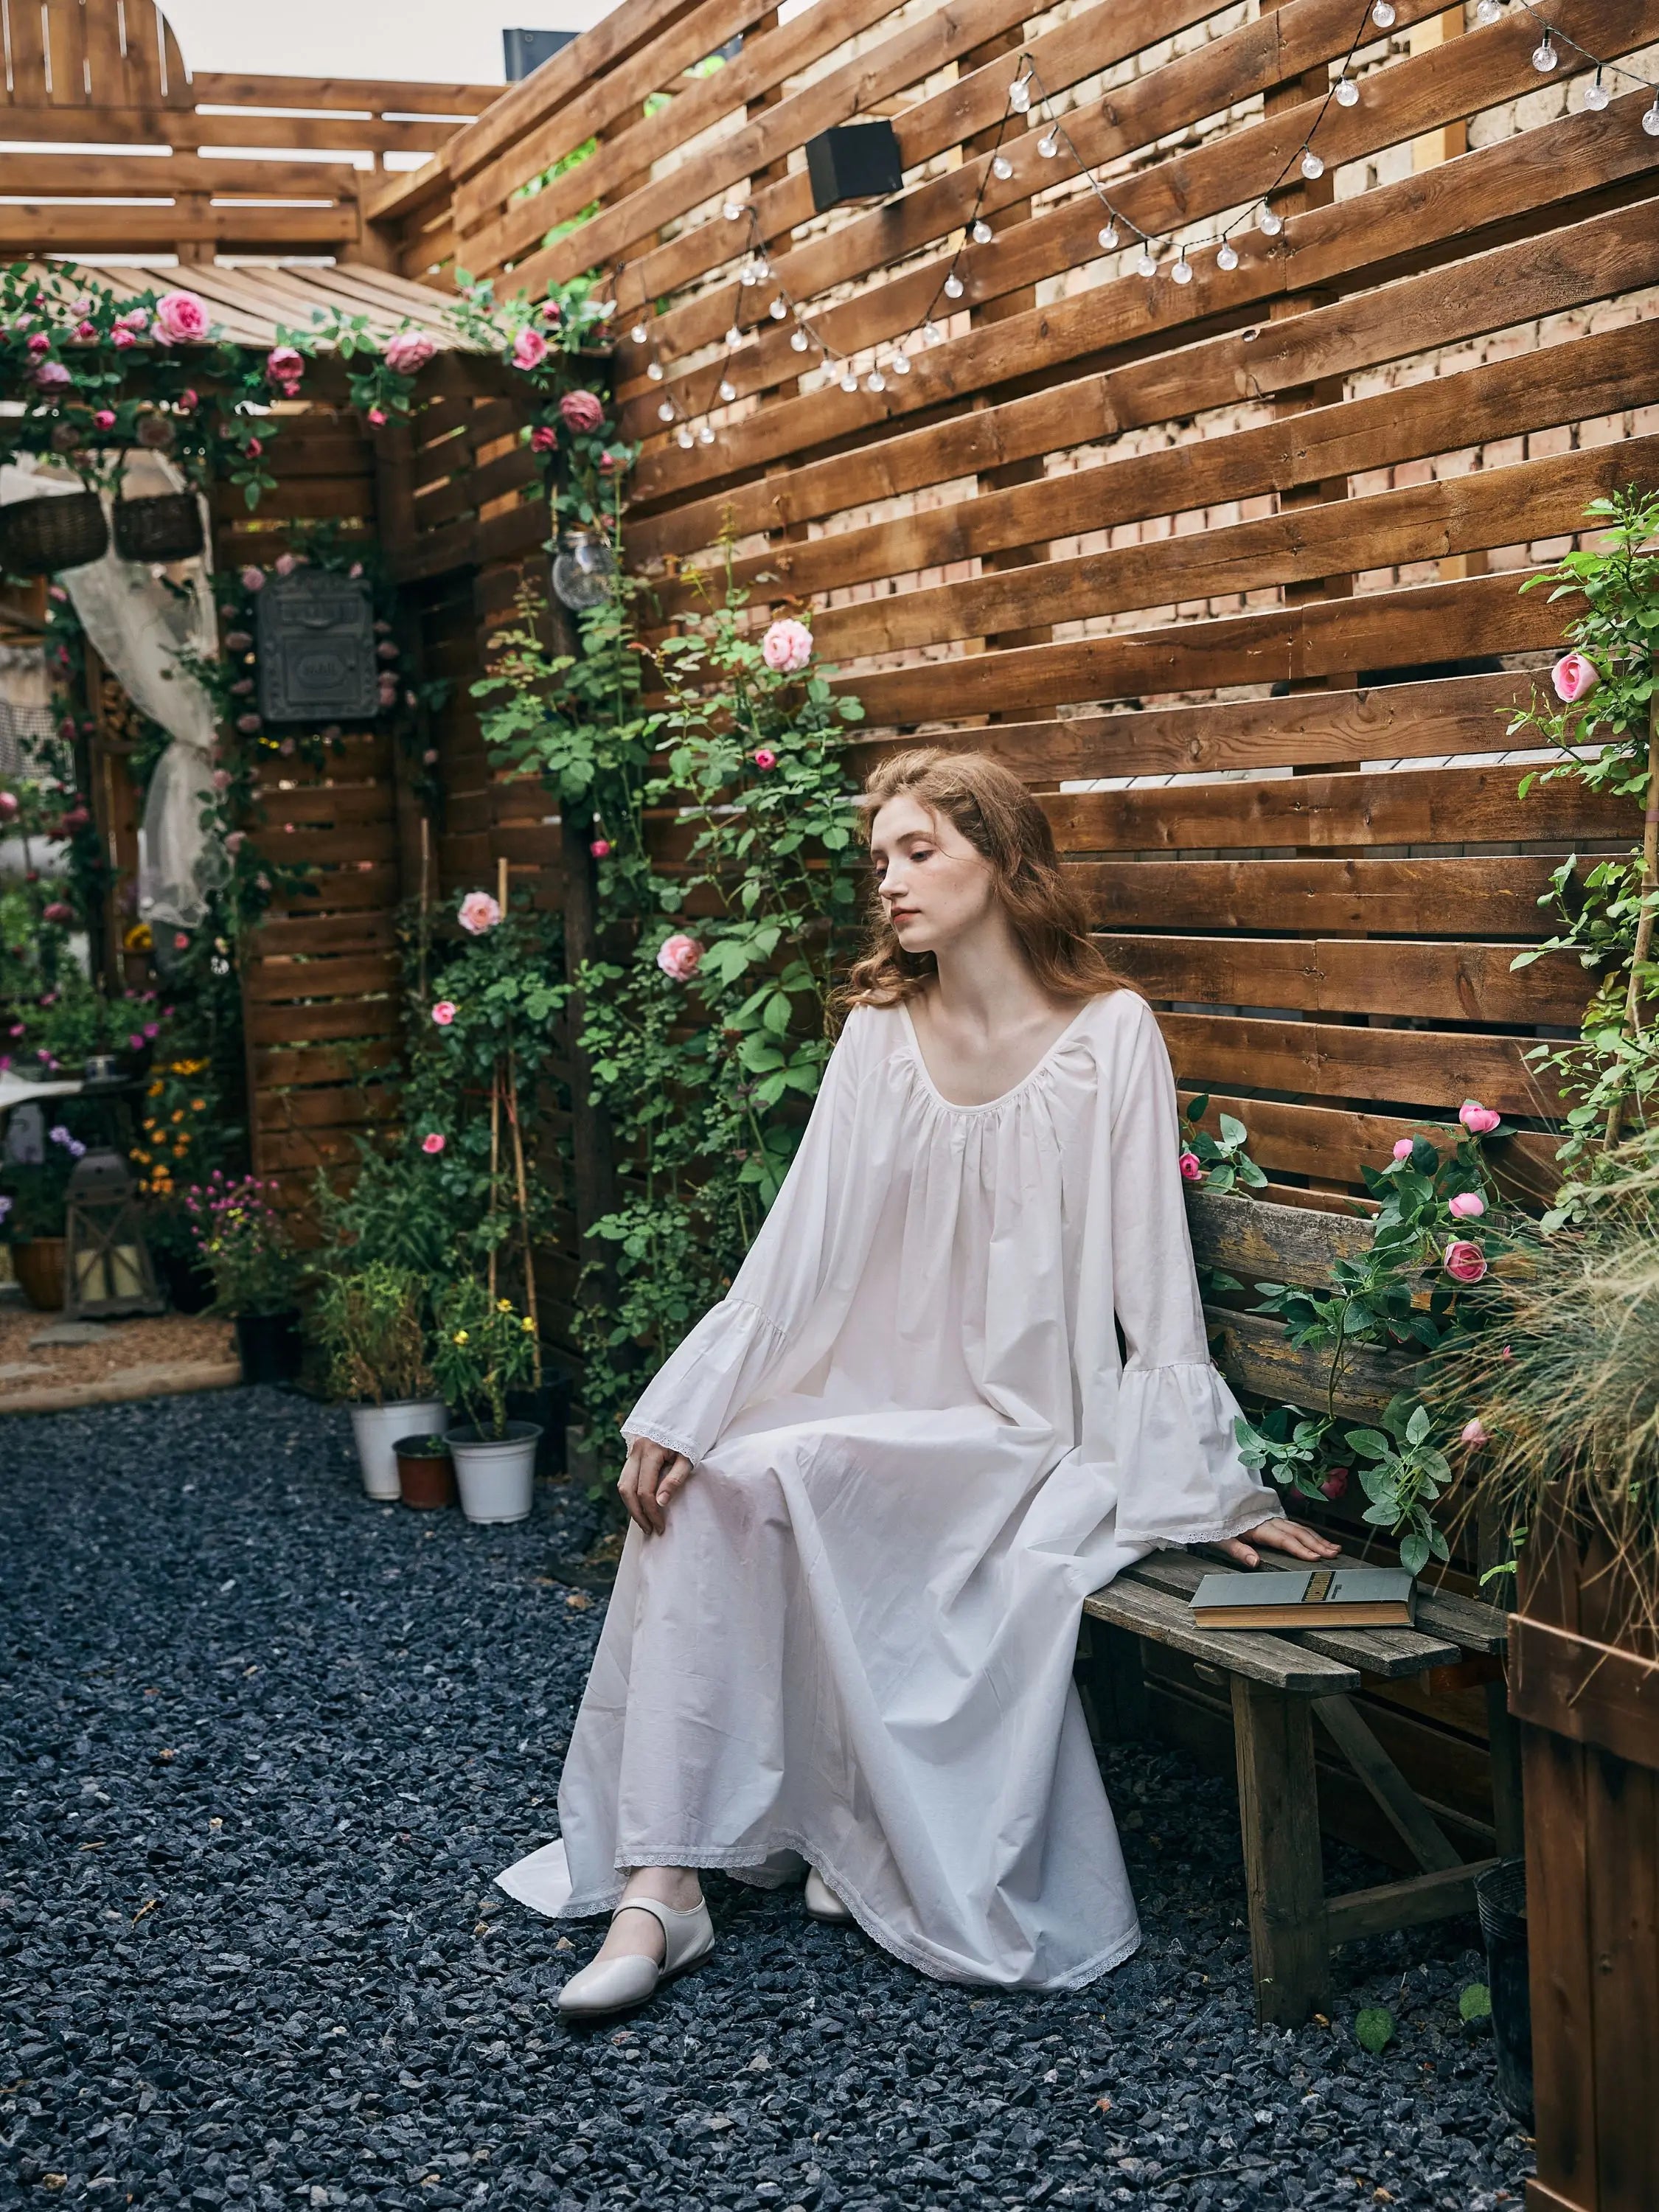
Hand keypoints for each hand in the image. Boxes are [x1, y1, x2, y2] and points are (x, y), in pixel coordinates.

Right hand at [618, 1437, 692, 1534]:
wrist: (688, 1410)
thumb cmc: (692, 1434)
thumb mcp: (689, 1456)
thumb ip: (675, 1479)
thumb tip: (660, 1503)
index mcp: (650, 1450)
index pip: (645, 1491)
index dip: (651, 1512)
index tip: (660, 1527)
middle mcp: (636, 1450)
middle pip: (627, 1489)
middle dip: (637, 1513)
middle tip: (649, 1529)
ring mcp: (632, 1449)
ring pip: (623, 1483)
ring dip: (631, 1504)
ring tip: (644, 1520)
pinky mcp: (634, 1451)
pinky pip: (627, 1476)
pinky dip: (632, 1492)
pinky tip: (642, 1504)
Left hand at [1215, 1516, 1341, 1567]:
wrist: (1207, 1505)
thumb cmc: (1213, 1524)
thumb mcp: (1220, 1540)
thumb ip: (1238, 1551)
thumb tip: (1255, 1562)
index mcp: (1256, 1526)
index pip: (1283, 1539)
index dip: (1300, 1548)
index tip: (1315, 1557)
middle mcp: (1267, 1520)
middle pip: (1296, 1532)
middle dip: (1317, 1543)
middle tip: (1334, 1553)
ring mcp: (1270, 1518)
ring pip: (1298, 1527)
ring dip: (1317, 1538)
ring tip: (1333, 1547)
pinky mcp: (1270, 1518)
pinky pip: (1293, 1525)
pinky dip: (1308, 1533)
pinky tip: (1317, 1539)